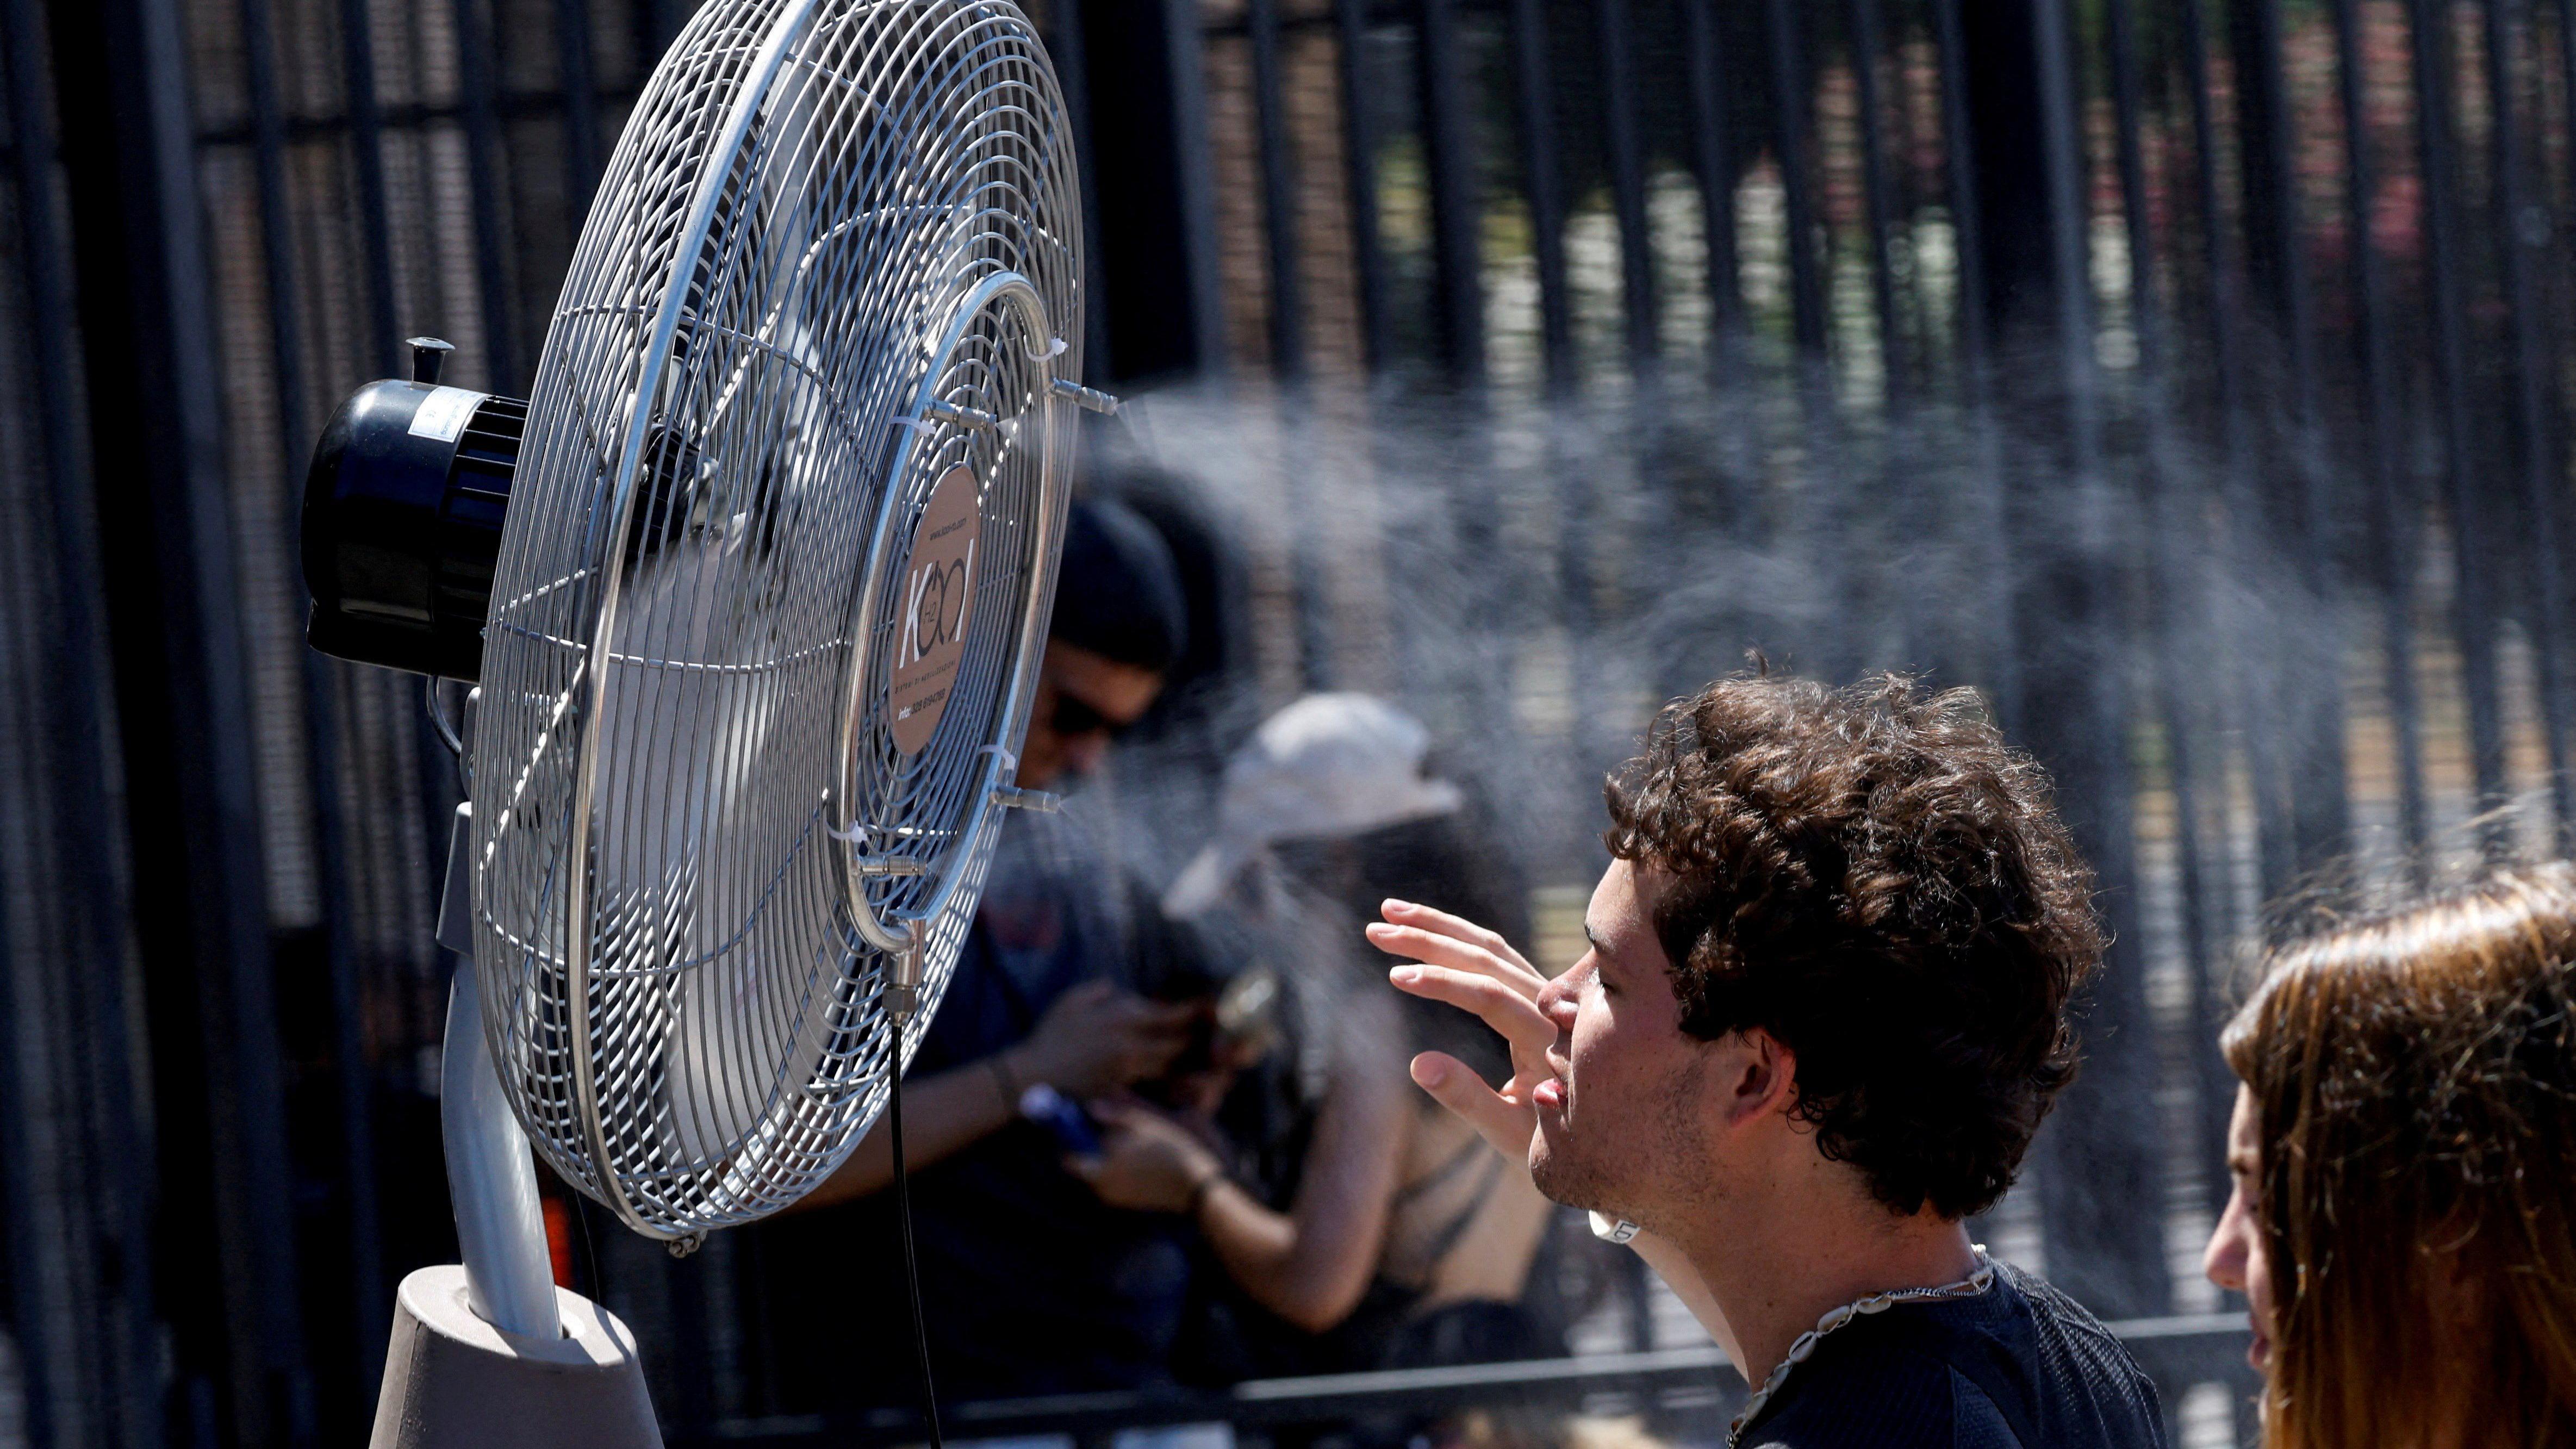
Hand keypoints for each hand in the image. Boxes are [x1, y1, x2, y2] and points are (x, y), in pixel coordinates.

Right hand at [1010, 980, 1196, 1097]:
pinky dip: (1164, 1072)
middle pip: (1175, 1041)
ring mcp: (1127, 1067)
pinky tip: (1171, 1068)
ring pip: (1167, 1062)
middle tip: (1210, 1032)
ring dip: (1182, 1056)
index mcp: (1120, 1017)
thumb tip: (1117, 989)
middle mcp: (1130, 1042)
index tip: (1206, 1007)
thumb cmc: (1050, 1035)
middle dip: (1194, 1037)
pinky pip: (1151, 1077)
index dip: (1191, 1012)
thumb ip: (1099, 990)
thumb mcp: (1071, 1000)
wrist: (1035, 1075)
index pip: (1168, 1014)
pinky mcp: (1123, 1086)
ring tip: (1196, 1050)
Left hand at [1069, 1098, 1226, 1212]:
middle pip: (1087, 1166)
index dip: (1072, 1143)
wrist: (1193, 1184)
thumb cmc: (1167, 1149)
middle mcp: (1103, 1188)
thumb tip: (1092, 1108)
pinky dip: (1120, 1171)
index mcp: (1100, 1169)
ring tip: (1133, 1145)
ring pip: (1102, 1173)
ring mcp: (1116, 1197)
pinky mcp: (1129, 1202)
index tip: (1078, 1130)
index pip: (1070, 1160)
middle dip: (1093, 1150)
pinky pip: (1115, 1182)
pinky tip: (1141, 1159)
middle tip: (1110, 1134)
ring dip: (1108, 1160)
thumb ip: (1112, 1116)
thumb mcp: (1141, 1125)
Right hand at [1365, 899, 1555, 1171]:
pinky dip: (1458, 935)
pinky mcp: (1535, 989)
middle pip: (1487, 957)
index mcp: (1547, 1040)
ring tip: (1390, 910)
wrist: (1594, 1129)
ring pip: (1490, 946)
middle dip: (1429, 939)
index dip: (1443, 982)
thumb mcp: (1507, 1130)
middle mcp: (1551, 1005)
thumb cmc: (1548, 1137)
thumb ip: (1467, 1097)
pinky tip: (1425, 927)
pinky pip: (1496, 952)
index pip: (1491, 996)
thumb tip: (1418, 1064)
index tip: (1397, 975)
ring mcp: (1545, 992)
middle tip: (1377, 929)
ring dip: (1440, 926)